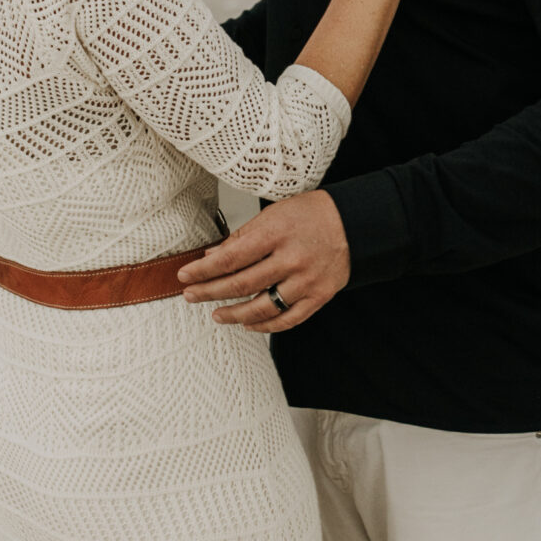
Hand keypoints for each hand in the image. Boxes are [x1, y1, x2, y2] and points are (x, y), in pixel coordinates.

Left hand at [176, 190, 350, 331]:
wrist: (354, 224)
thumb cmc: (311, 215)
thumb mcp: (273, 214)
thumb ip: (242, 237)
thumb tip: (211, 256)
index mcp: (276, 234)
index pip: (231, 258)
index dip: (204, 270)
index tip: (185, 276)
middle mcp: (291, 259)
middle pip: (242, 284)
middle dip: (210, 292)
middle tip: (191, 296)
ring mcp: (306, 281)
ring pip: (263, 307)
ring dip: (235, 314)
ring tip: (216, 315)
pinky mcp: (318, 296)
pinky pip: (287, 319)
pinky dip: (265, 326)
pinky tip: (248, 324)